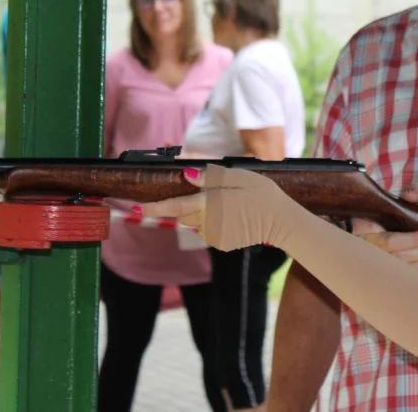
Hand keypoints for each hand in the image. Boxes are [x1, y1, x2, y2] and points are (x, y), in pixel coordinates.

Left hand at [139, 166, 300, 250]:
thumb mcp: (239, 176)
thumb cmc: (263, 194)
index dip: (153, 208)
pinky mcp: (222, 244)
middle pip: (184, 214)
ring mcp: (215, 236)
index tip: (136, 209)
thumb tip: (187, 175)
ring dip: (202, 213)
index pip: (175, 206)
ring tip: (228, 204)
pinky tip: (233, 215)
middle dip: (185, 205)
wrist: (281, 221)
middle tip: (207, 194)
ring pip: (197, 223)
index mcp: (211, 203)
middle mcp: (209, 222)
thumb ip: (211, 177)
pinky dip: (214, 222)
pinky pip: (209, 231)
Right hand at [351, 189, 417, 271]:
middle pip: (397, 258)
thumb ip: (399, 199)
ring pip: (399, 271)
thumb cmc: (370, 220)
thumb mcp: (382, 207)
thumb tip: (412, 195)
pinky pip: (400, 277)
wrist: (351, 238)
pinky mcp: (380, 275)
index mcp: (365, 236)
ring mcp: (373, 267)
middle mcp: (368, 254)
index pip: (390, 242)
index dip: (412, 240)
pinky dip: (416, 272)